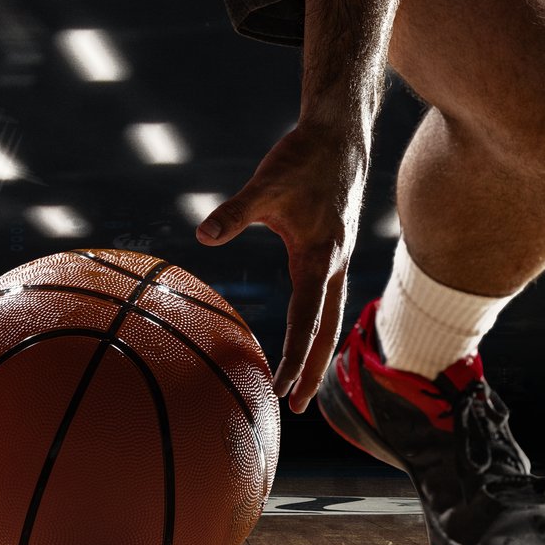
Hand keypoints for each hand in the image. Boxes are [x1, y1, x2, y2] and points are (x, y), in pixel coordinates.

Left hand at [195, 122, 369, 413]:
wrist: (342, 136)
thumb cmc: (303, 158)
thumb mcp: (265, 184)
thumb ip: (235, 211)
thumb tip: (202, 235)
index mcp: (319, 257)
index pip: (306, 321)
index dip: (295, 358)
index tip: (283, 390)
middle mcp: (334, 264)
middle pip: (326, 330)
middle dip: (314, 370)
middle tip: (299, 408)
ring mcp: (338, 259)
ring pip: (331, 317)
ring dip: (319, 352)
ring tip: (305, 385)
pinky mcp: (334, 250)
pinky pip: (329, 299)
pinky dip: (320, 325)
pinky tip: (308, 334)